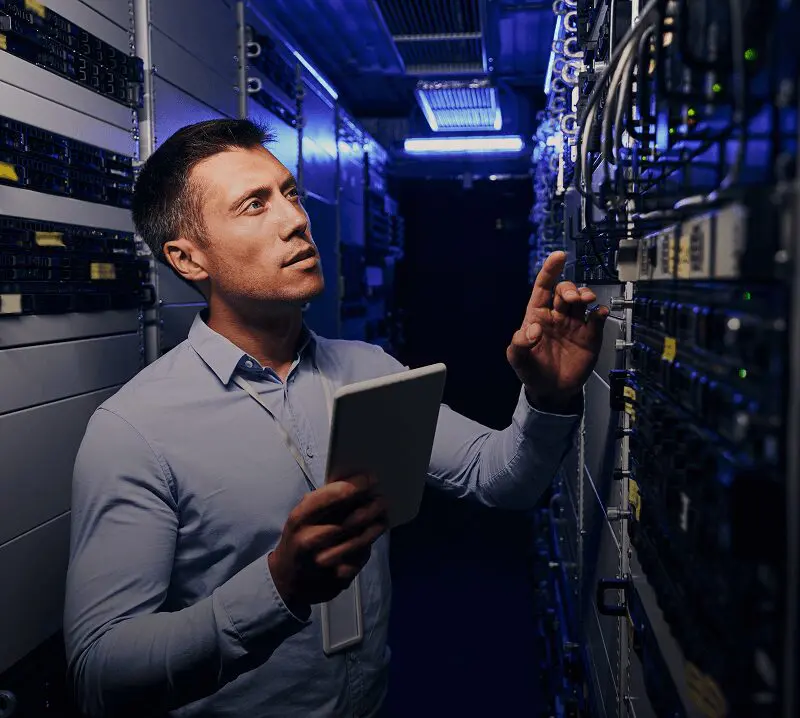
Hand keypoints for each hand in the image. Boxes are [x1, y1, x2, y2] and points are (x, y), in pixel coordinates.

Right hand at [268, 474, 387, 615]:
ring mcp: (323, 563)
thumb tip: (355, 483)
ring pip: (360, 541)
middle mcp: (309, 541)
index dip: (354, 487)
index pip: (330, 498)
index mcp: (299, 519)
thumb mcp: (301, 518)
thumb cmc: (299, 538)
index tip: (371, 479)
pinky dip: (368, 546)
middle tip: (382, 499)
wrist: (286, 580)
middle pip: (350, 521)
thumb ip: (323, 502)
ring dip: (375, 526)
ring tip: (383, 517)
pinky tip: (370, 538)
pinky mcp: (337, 580)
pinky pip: (360, 559)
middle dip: (371, 507)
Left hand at [506, 251, 608, 410]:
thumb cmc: (532, 371)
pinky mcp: (590, 335)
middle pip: (564, 291)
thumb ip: (519, 344)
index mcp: (537, 315)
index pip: (543, 287)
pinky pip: (597, 319)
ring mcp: (575, 324)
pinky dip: (601, 313)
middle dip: (569, 289)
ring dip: (585, 295)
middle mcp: (557, 316)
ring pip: (582, 300)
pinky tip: (599, 314)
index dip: (550, 270)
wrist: (552, 391)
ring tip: (585, 301)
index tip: (558, 256)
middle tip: (572, 299)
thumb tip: (533, 330)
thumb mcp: (517, 360)